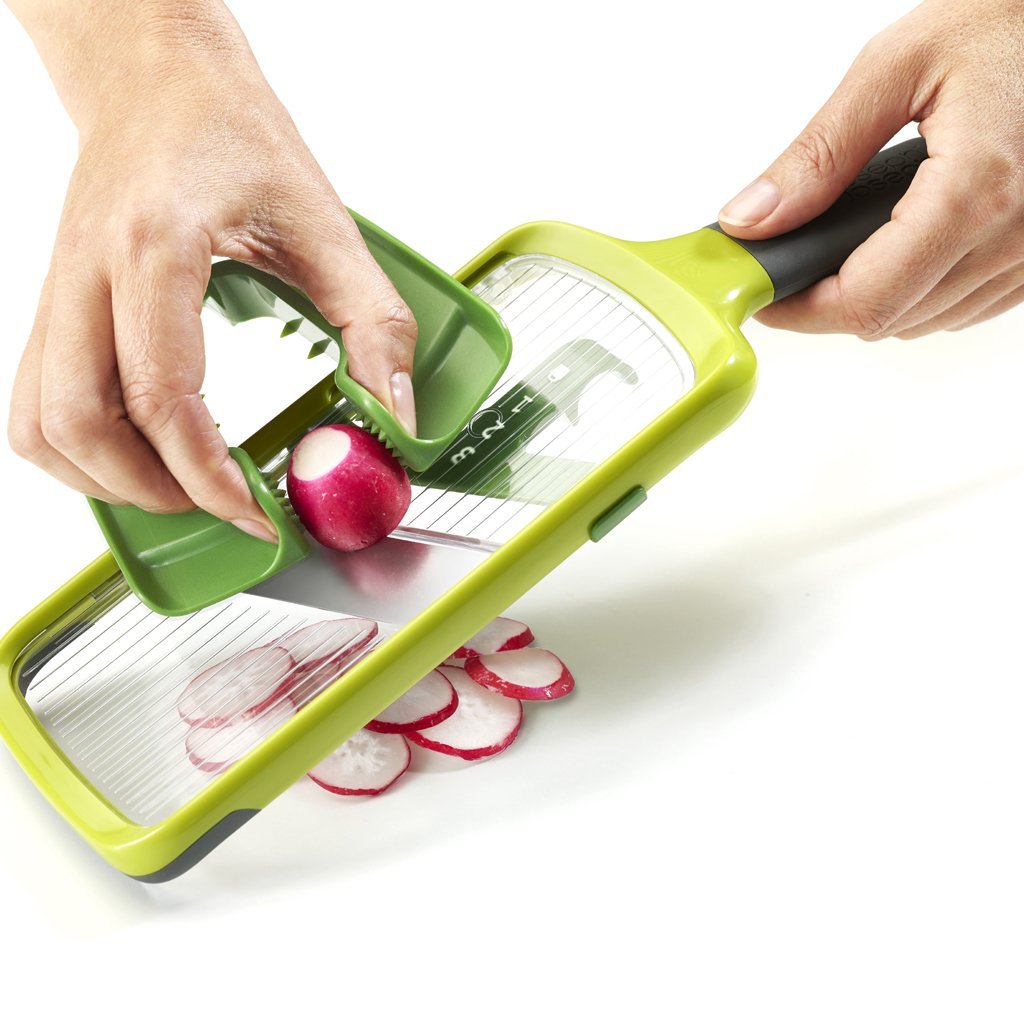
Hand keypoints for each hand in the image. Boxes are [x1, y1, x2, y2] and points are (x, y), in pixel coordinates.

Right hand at [5, 0, 416, 540]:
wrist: (156, 77)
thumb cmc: (231, 133)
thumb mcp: (326, 224)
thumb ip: (373, 324)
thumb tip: (394, 417)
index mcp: (156, 249)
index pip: (164, 397)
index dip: (210, 477)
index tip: (257, 513)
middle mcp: (87, 275)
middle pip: (78, 424)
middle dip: (153, 491)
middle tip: (221, 506)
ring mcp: (56, 291)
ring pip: (39, 425)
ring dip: (105, 481)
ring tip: (180, 489)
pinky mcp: (52, 305)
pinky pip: (33, 402)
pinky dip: (77, 451)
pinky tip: (135, 453)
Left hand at [718, 0, 1023, 340]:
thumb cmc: (1005, 21)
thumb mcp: (892, 68)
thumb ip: (817, 155)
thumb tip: (752, 219)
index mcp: (974, 192)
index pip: (865, 302)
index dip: (801, 310)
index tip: (766, 294)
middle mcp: (1015, 236)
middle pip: (891, 320)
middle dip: (828, 303)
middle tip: (795, 263)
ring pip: (926, 321)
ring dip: (875, 298)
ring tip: (845, 246)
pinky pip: (966, 306)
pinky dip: (921, 291)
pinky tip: (902, 246)